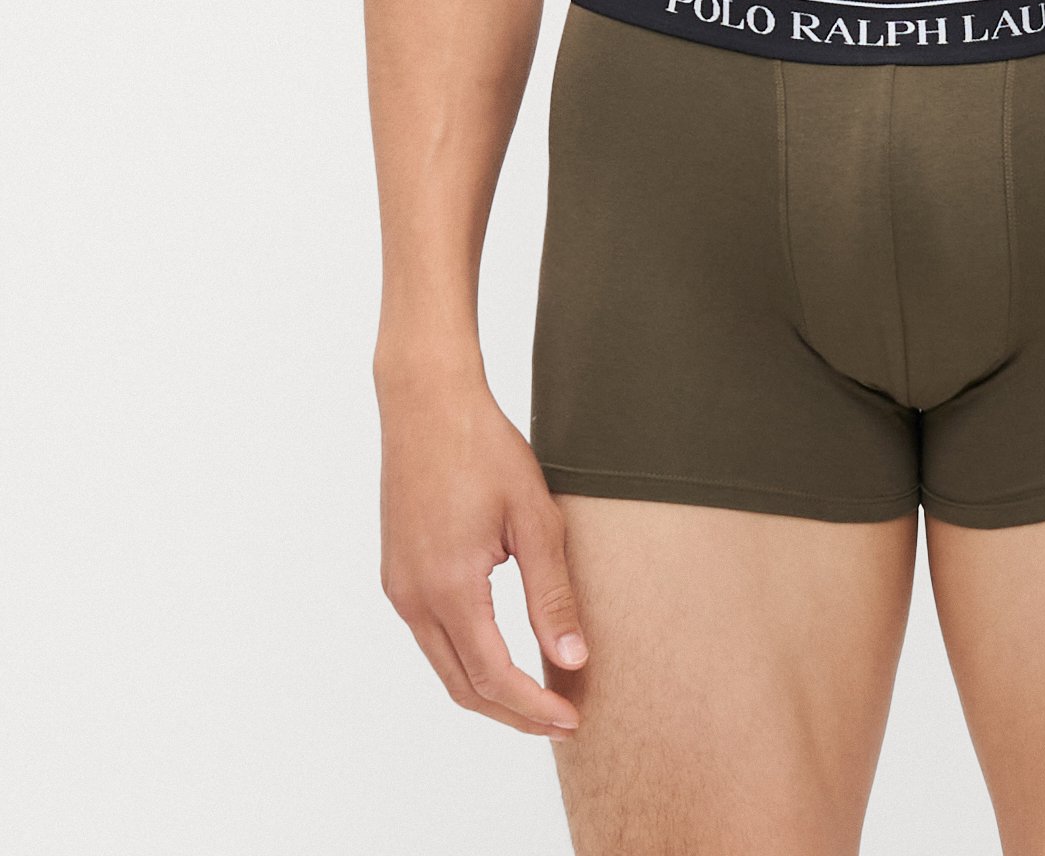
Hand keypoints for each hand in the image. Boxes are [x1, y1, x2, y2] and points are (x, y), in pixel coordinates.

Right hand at [378, 369, 588, 737]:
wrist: (426, 402)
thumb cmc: (483, 448)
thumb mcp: (533, 518)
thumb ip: (551, 595)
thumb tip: (571, 661)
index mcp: (448, 588)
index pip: (494, 677)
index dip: (534, 707)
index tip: (572, 719)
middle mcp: (414, 598)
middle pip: (464, 686)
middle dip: (513, 712)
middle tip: (561, 718)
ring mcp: (399, 587)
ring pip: (444, 665)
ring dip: (489, 688)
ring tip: (539, 692)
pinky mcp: (396, 574)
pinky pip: (431, 636)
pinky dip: (467, 657)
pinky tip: (499, 651)